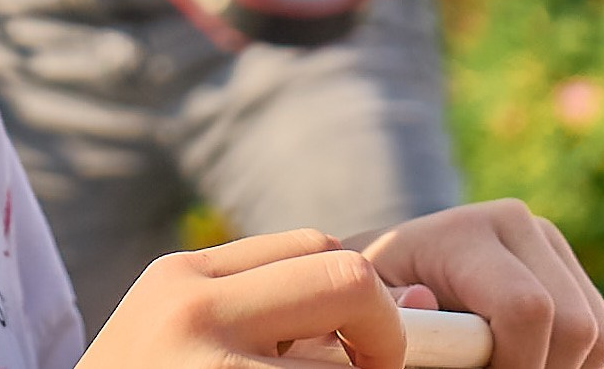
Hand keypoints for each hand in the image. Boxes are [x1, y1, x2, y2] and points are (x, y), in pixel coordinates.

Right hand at [82, 229, 404, 368]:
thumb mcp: (184, 343)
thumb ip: (277, 314)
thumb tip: (422, 302)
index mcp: (180, 280)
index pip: (315, 246)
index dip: (356, 300)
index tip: (352, 354)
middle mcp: (193, 311)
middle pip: (348, 279)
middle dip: (384, 336)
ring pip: (345, 366)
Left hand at [350, 200, 603, 368]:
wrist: (395, 266)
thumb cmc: (377, 293)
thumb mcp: (369, 298)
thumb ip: (392, 306)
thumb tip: (425, 301)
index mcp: (467, 231)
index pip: (527, 307)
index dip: (517, 362)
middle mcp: (519, 225)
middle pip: (574, 326)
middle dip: (539, 368)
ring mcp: (551, 244)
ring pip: (596, 337)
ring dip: (556, 366)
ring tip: (501, 362)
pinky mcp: (571, 269)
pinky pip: (602, 339)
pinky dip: (572, 363)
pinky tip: (522, 355)